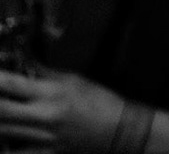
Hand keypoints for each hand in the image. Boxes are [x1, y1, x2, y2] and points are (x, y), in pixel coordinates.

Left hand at [0, 68, 127, 152]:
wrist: (119, 130)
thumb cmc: (99, 102)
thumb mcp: (72, 80)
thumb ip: (42, 74)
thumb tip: (19, 62)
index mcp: (53, 93)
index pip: (12, 84)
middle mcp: (44, 116)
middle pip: (1, 111)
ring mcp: (42, 138)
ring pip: (2, 134)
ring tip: (3, 112)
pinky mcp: (44, 153)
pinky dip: (6, 147)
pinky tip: (4, 139)